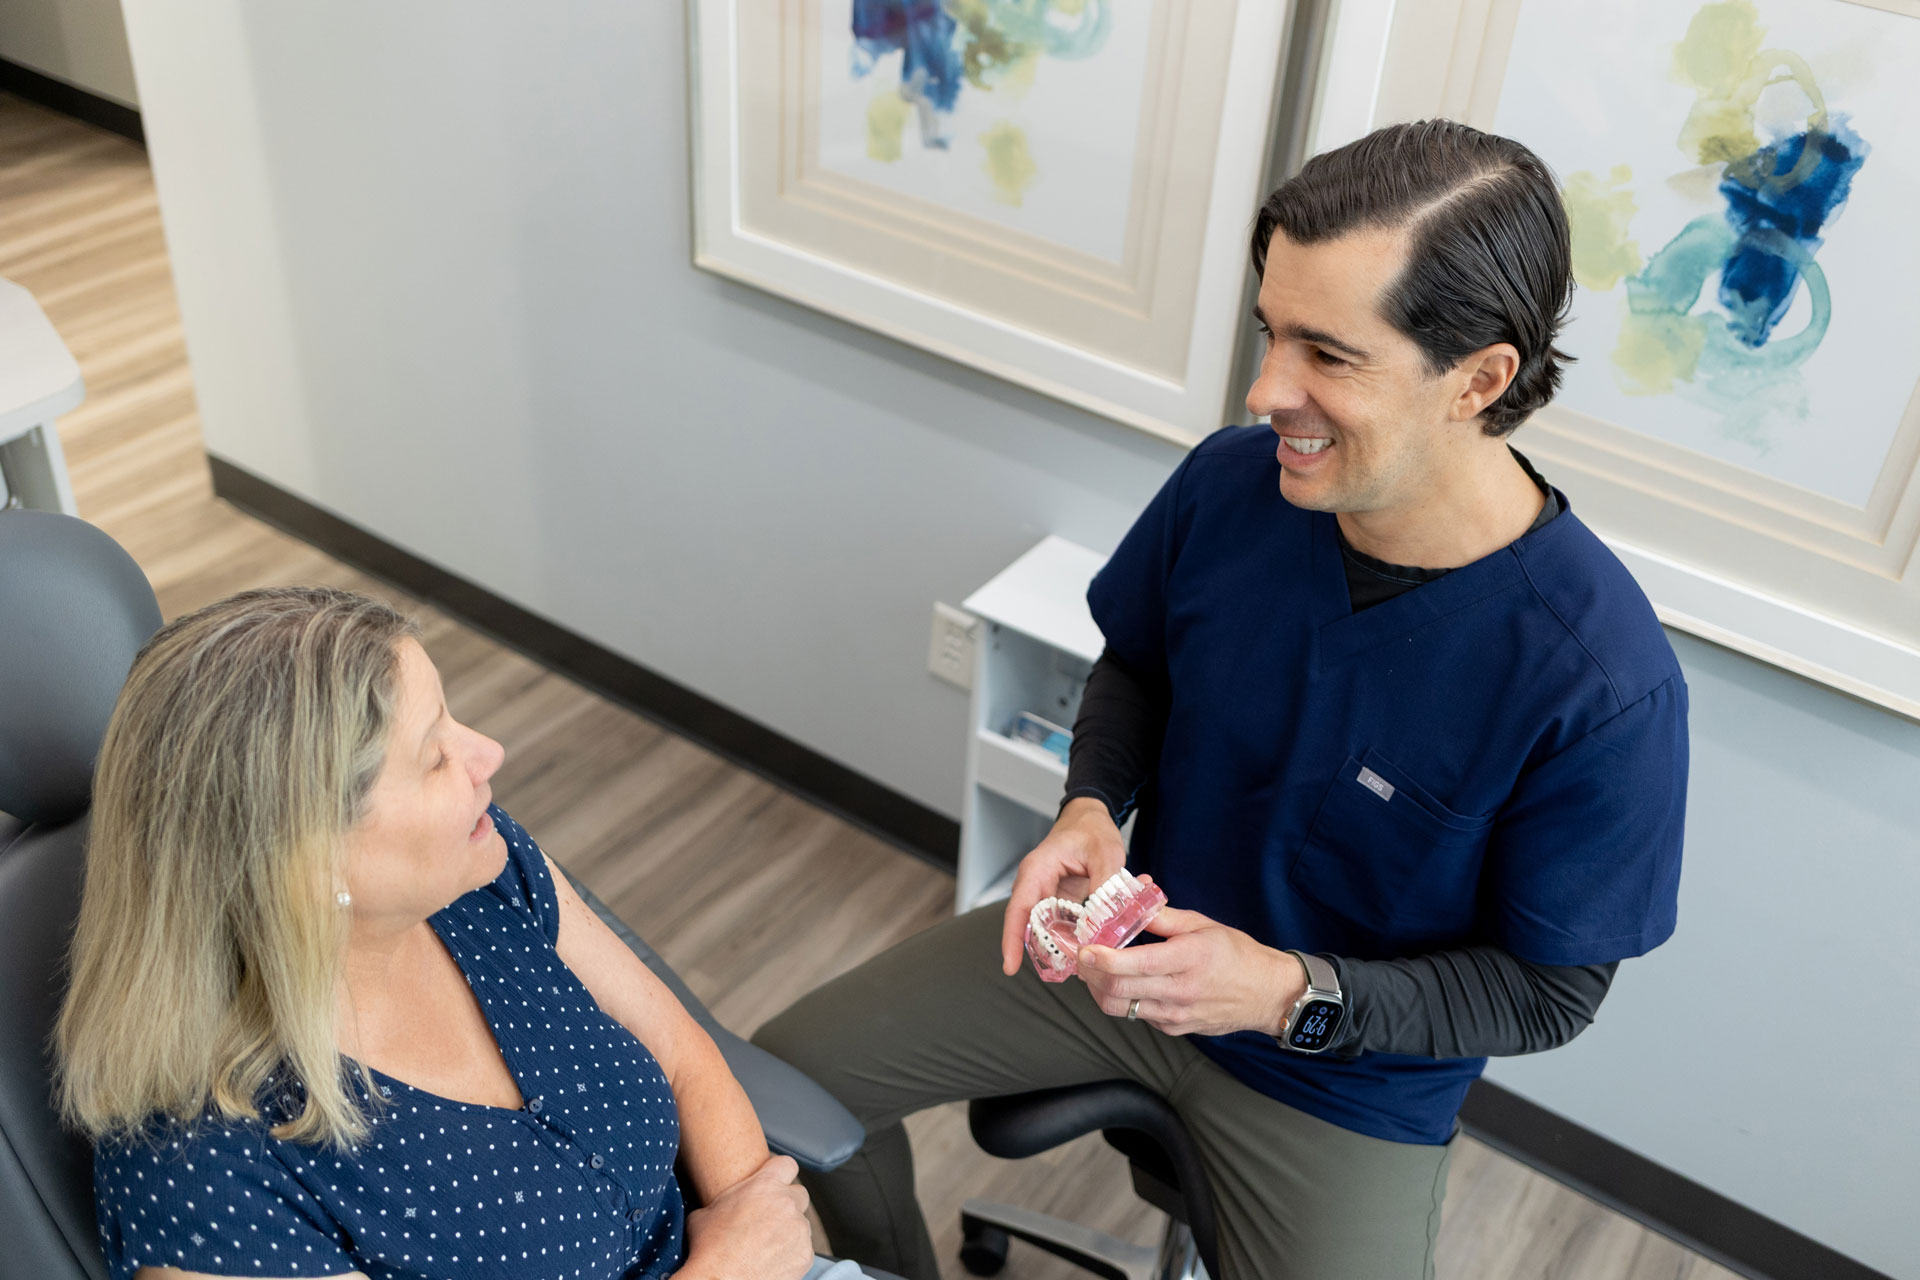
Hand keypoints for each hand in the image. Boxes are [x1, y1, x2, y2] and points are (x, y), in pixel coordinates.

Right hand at [679, 1154, 813, 1279]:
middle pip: (799, 1194)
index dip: (781, 1173)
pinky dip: (792, 1253)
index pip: (787, 1164)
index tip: (775, 1182)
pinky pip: (803, 1248)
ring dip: (789, 1230)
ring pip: (801, 1223)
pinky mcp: (805, 1255)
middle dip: (787, 1204)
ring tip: (767, 1245)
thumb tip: (720, 1203)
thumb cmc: (710, 1250)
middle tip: (769, 1219)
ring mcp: (799, 1230)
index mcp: (764, 1186)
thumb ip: (724, 1201)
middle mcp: (787, 1204)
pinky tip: (772, 1261)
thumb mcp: (704, 1214)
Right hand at [1000, 797, 1128, 975]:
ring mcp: (1046, 894)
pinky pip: (1061, 924)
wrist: (1090, 818)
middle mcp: (1036, 885)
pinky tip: (1093, 946)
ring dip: (1062, 946)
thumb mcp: (1105, 853)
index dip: (1012, 939)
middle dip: (1045, 950)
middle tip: (1066, 972)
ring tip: (1082, 964)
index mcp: (1037, 870)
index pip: (1019, 909)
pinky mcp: (1059, 901)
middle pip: (1030, 925)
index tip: (1010, 967)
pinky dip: (1074, 936)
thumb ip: (1104, 886)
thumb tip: (1100, 921)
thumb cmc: (1092, 829)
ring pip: (1047, 928)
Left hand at [1077, 907, 1308, 1037]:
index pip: (1133, 965)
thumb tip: (1133, 900)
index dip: (1101, 959)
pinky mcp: (1173, 1028)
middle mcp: (1179, 991)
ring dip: (1099, 989)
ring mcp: (1175, 1015)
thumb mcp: (1203, 925)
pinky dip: (1122, 999)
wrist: (1267, 994)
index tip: (1084, 948)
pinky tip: (1124, 983)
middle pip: (1117, 990)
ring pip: (1120, 1008)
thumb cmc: (1237, 955)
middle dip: (1090, 974)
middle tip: (1081, 956)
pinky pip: (1137, 1015)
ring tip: (1095, 970)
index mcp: (1187, 959)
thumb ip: (1163, 916)